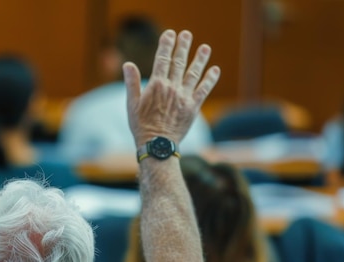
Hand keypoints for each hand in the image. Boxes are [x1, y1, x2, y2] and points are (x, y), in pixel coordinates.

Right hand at [124, 29, 219, 145]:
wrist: (157, 145)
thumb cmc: (141, 126)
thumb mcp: (132, 104)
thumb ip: (132, 82)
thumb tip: (128, 64)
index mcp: (156, 85)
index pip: (162, 59)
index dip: (167, 45)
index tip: (170, 34)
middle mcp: (172, 88)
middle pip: (178, 62)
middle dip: (183, 46)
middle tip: (187, 34)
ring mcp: (184, 97)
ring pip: (193, 73)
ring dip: (200, 59)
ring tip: (205, 48)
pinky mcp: (193, 107)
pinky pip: (203, 90)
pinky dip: (210, 79)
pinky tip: (215, 70)